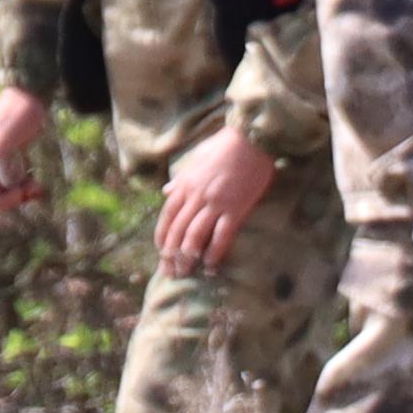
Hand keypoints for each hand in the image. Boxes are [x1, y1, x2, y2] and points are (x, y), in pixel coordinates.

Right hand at [0, 88, 57, 231]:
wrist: (31, 93)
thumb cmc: (19, 112)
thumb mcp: (3, 136)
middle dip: (4, 197)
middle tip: (28, 194)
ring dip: (15, 193)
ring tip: (35, 188)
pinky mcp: (8, 158)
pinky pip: (10, 181)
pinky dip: (21, 187)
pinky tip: (34, 185)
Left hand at [156, 125, 279, 275]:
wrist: (251, 139)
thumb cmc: (225, 145)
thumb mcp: (195, 159)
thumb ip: (180, 179)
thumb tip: (166, 191)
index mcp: (185, 185)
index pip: (167, 216)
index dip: (162, 237)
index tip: (161, 253)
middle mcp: (196, 196)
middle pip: (178, 230)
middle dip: (171, 254)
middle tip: (170, 273)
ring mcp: (215, 203)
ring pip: (194, 236)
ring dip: (188, 257)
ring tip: (186, 273)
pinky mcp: (235, 209)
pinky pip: (221, 235)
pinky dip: (214, 252)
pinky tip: (210, 265)